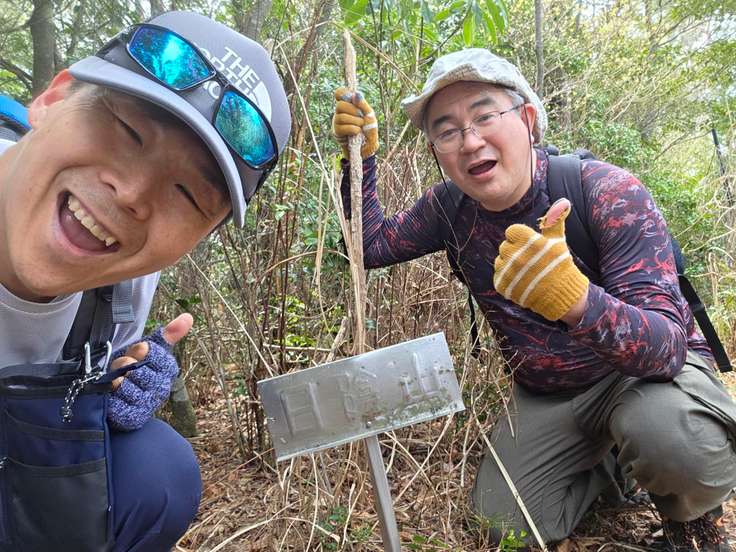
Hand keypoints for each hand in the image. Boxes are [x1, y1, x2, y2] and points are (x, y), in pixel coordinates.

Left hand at [107, 313, 191, 430]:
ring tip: (116, 383)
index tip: (135, 352)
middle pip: (135, 369)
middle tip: (122, 369)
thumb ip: (167, 334)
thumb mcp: (146, 350)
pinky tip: (113, 396)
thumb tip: (188, 317)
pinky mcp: (133, 417)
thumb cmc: (135, 370)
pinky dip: (111, 398)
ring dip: (114, 382)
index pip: (150, 351)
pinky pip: (117, 403)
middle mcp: (162, 388)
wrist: (120, 399)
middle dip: (122, 366)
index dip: (138, 350)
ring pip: (124, 385)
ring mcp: (148, 405)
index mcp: (168, 369)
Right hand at [332, 86, 378, 158]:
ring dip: (355, 121)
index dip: (342, 93)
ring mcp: (337, 121)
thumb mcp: (369, 115)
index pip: (340, 93)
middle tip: (361, 116)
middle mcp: (340, 111)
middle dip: (353, 111)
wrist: (368, 146)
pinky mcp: (336, 132)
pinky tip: (357, 132)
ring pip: (341, 117)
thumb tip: (355, 94)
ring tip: (361, 126)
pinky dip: (352, 129)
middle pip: (340, 105)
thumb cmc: (369, 129)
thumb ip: (363, 105)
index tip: (350, 97)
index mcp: (349, 104)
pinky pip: (341, 127)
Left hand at [493, 199, 588, 321]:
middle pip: (505, 246)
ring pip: (500, 261)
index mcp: (527, 241)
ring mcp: (507, 271)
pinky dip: (507, 278)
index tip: (530, 246)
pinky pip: (498, 275)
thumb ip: (554, 221)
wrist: (560, 295)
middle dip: (515, 251)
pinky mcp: (502, 285)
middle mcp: (515, 255)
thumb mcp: (558, 241)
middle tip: (529, 261)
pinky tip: (520, 280)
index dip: (521, 238)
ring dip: (509, 264)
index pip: (512, 232)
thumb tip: (563, 202)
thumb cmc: (559, 265)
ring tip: (525, 271)